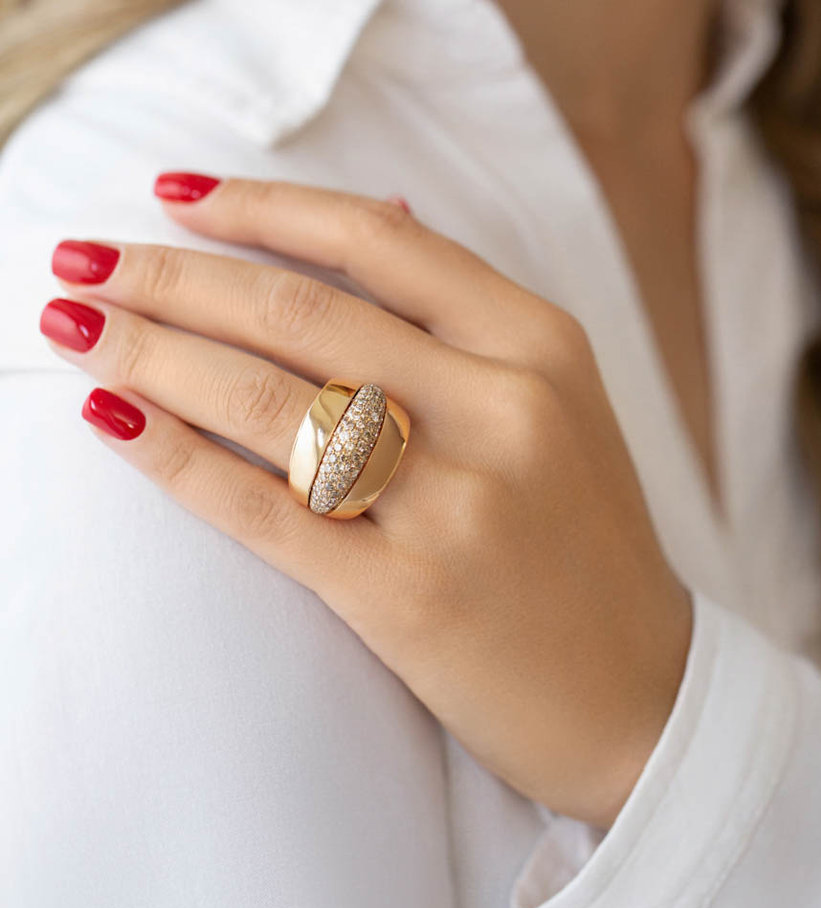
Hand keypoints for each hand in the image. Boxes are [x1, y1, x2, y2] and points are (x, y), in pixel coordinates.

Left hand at [42, 176, 691, 828]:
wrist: (640, 696)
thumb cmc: (588, 547)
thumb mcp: (562, 407)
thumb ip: (470, 318)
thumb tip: (382, 217)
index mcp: (542, 348)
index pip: (376, 242)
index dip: (261, 207)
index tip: (176, 196)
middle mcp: (505, 410)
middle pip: (302, 314)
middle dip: (174, 277)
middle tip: (88, 262)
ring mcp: (458, 506)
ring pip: (269, 401)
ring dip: (151, 354)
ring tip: (77, 328)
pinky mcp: (408, 598)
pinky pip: (263, 509)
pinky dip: (175, 456)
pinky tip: (115, 419)